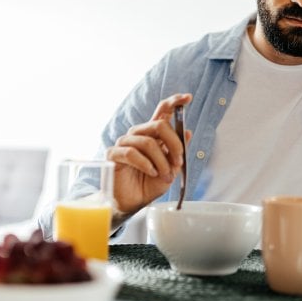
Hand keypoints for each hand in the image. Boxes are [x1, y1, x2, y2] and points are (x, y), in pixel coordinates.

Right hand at [105, 93, 192, 215]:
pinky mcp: (114, 154)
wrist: (133, 203)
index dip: (174, 102)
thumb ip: (176, 151)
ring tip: (164, 175)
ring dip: (161, 161)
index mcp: (152, 135)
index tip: (188, 97)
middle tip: (179, 162)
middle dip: (174, 144)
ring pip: (148, 142)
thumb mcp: (170, 168)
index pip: (162, 112)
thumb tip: (187, 132)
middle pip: (158, 125)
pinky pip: (131, 153)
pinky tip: (151, 172)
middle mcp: (138, 135)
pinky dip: (146, 164)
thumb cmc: (149, 184)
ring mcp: (124, 143)